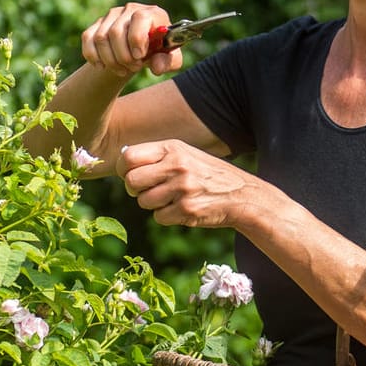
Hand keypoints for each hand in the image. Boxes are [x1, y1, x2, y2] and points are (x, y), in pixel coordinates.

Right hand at [83, 2, 182, 78]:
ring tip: (122, 70)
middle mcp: (131, 9)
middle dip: (123, 56)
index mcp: (153, 13)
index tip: (139, 57)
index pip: (140, 18)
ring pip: (101, 38)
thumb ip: (168, 63)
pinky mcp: (98, 24)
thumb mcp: (170, 60)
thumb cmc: (159, 53)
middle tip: (133, 68)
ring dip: (110, 60)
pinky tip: (101, 66)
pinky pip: (88, 38)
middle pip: (116, 32)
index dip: (137, 38)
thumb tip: (157, 66)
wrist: (141, 51)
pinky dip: (93, 56)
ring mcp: (112, 15)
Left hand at [118, 139, 260, 228]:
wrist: (241, 195)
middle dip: (135, 190)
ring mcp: (182, 189)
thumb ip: (158, 157)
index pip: (129, 157)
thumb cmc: (207, 174)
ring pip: (143, 201)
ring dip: (152, 204)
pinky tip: (181, 209)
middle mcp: (177, 166)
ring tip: (170, 199)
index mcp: (173, 148)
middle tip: (146, 190)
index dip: (124, 169)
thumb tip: (124, 162)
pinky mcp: (187, 210)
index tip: (130, 175)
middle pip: (132, 181)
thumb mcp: (187, 155)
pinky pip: (159, 217)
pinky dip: (166, 216)